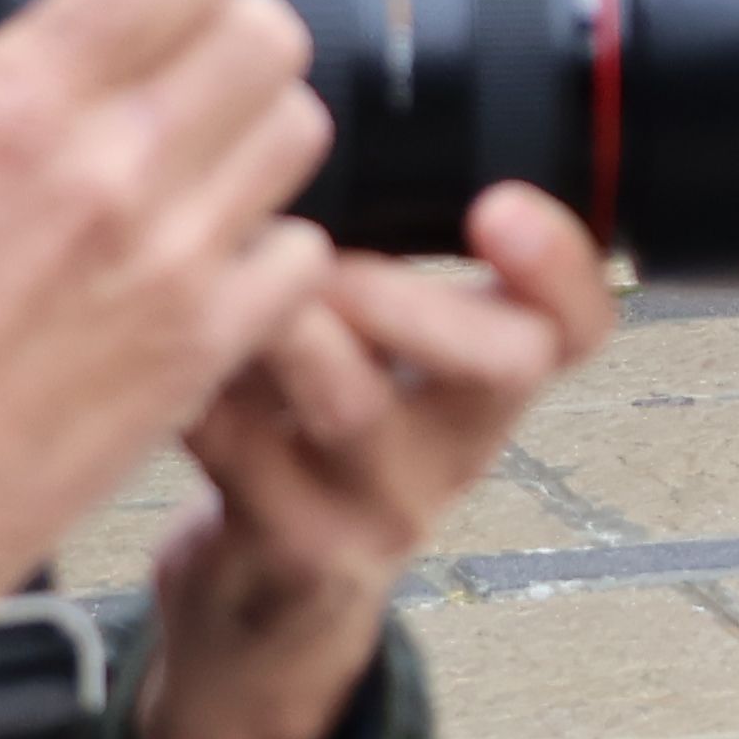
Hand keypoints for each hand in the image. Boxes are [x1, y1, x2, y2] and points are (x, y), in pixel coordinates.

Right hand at [0, 0, 334, 738]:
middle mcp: (112, 169)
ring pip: (301, 124)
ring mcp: (174, 259)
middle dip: (229, 29)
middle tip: (181, 63)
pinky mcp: (211, 342)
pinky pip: (307, 247)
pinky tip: (209, 249)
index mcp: (17, 104)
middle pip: (268, 26)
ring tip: (194, 152)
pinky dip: (273, 245)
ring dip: (256, 127)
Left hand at [137, 185, 616, 738]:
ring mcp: (379, 507)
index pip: (578, 320)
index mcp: (488, 381)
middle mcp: (455, 445)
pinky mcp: (290, 547)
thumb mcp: (368, 361)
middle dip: (415, 290)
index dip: (563, 260)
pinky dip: (200, 375)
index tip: (500, 204)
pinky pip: (242, 447)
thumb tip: (303, 128)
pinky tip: (160, 340)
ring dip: (292, 320)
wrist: (258, 610)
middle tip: (328, 257)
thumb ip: (368, 266)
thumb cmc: (308, 444)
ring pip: (357, 402)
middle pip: (505, 360)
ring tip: (235, 269)